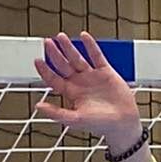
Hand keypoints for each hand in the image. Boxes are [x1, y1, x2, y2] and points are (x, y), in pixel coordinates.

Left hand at [34, 33, 141, 155]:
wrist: (123, 123)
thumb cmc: (100, 124)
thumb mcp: (75, 119)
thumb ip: (56, 113)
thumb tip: (38, 106)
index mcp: (71, 93)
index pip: (54, 79)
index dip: (45, 70)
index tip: (37, 60)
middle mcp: (80, 83)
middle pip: (63, 65)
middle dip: (55, 54)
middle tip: (47, 42)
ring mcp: (92, 76)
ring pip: (77, 58)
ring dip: (69, 48)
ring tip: (61, 37)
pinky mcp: (106, 72)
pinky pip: (97, 56)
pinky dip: (91, 46)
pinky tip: (84, 36)